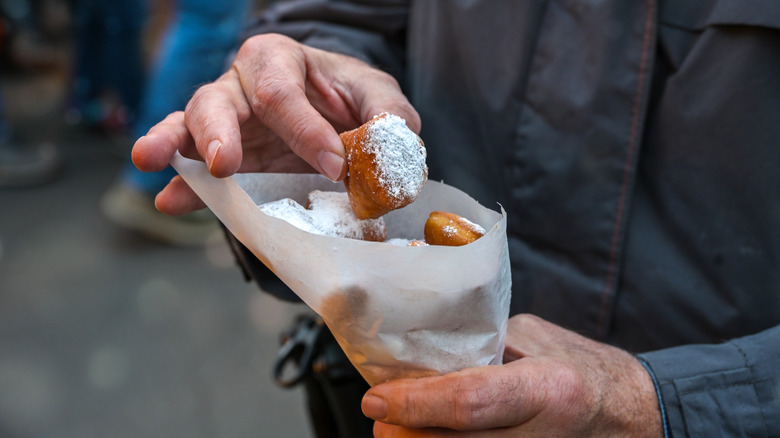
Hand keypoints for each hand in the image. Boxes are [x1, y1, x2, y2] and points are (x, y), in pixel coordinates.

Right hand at [131, 33, 418, 214]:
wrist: (338, 117)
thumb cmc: (352, 100)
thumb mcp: (379, 98)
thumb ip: (387, 116)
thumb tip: (386, 150)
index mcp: (279, 60)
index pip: (281, 91)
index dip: (305, 130)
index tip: (334, 165)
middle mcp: (241, 85)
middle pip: (217, 101)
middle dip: (219, 132)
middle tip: (226, 163)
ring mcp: (224, 121)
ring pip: (191, 126)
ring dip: (176, 147)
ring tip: (153, 161)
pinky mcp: (219, 156)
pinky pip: (192, 168)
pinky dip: (182, 185)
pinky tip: (170, 200)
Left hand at [362, 314, 662, 436]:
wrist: (629, 415)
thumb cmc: (581, 370)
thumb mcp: (531, 340)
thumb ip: (478, 348)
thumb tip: (421, 357)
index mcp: (547, 388)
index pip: (468, 401)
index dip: (414, 403)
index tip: (376, 398)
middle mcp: (540, 436)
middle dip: (402, 433)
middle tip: (379, 415)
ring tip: (399, 425)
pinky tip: (430, 434)